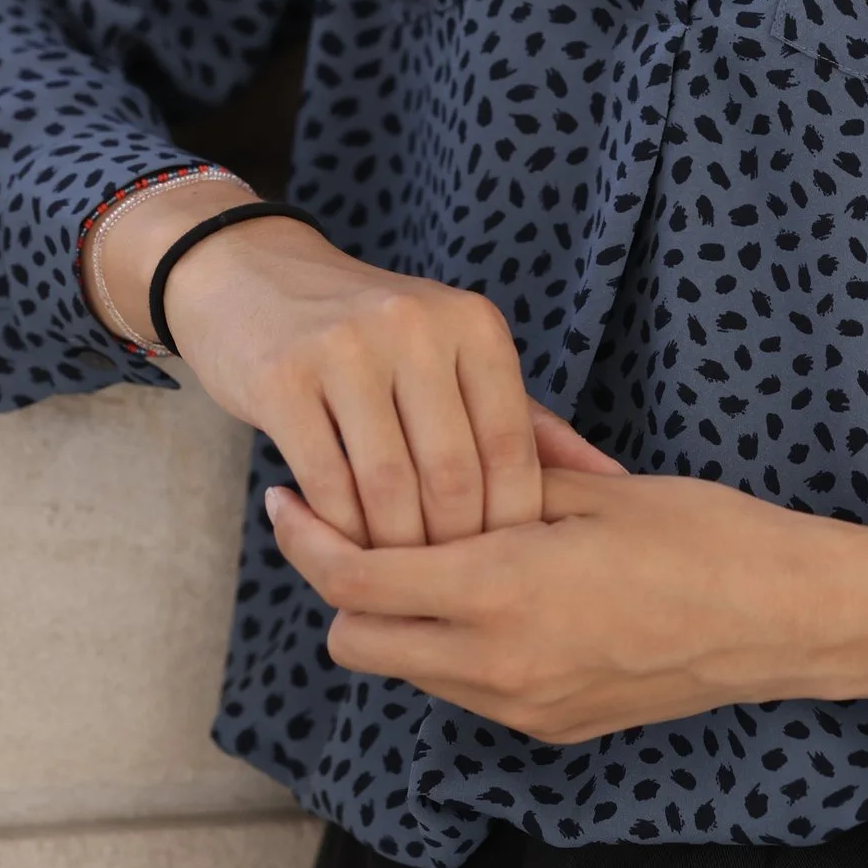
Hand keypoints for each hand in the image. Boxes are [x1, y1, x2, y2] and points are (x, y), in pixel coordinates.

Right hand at [93, 177, 621, 548]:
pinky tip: (338, 543)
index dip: (510, 525)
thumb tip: (614, 485)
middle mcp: (416, 327)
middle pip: (452, 475)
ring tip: (392, 577)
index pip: (510, 448)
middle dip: (452, 550)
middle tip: (443, 591)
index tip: (500, 571)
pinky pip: (326, 481)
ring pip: (388, 487)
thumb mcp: (454, 356)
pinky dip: (337, 529)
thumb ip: (529, 422)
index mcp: (473, 325)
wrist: (252, 276)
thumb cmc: (373, 334)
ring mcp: (346, 349)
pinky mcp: (284, 378)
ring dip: (392, 550)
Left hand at [266, 466, 867, 743]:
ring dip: (396, 620)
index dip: (307, 541)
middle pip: (356, 644)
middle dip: (341, 588)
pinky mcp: (551, 727)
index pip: (356, 581)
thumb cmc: (701, 534)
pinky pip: (464, 690)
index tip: (287, 503)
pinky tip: (493, 595)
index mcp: (501, 591)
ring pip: (407, 671)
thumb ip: (498, 483)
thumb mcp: (591, 488)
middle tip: (354, 525)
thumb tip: (429, 462)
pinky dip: (451, 647)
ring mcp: (523, 707)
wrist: (785, 619)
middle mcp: (497, 665)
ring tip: (432, 555)